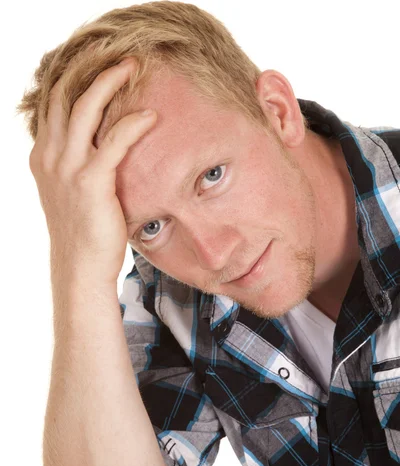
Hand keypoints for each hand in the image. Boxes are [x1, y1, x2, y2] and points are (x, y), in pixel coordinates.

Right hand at [29, 57, 156, 285]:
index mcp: (43, 157)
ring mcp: (67, 167)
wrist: (80, 267)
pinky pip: (114, 141)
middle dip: (91, 70)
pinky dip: (133, 124)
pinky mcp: (91, 181)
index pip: (53, 105)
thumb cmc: (82, 233)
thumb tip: (100, 151)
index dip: (73, 80)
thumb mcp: (70, 193)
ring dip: (109, 82)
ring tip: (132, 68)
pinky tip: (150, 117)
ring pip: (85, 107)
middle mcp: (50, 156)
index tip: (97, 65)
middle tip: (121, 59)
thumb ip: (76, 166)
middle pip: (65, 96)